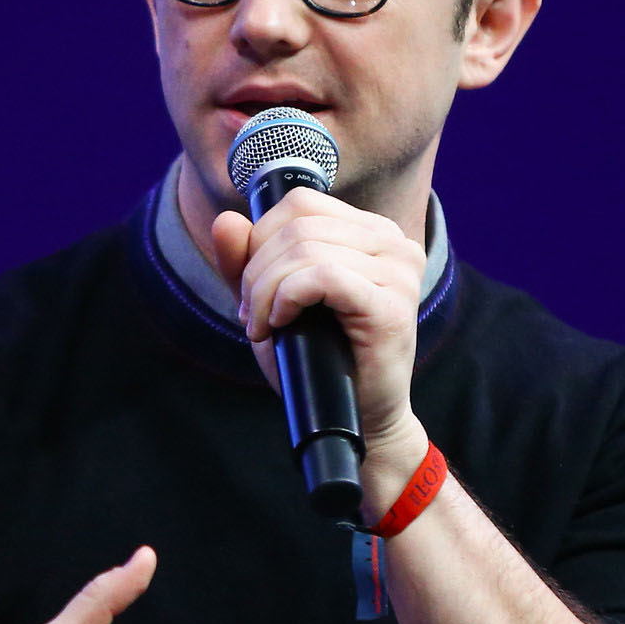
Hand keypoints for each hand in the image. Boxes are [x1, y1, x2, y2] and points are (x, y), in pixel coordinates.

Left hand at [210, 189, 425, 458]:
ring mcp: (399, 271)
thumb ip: (247, 262)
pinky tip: (281, 323)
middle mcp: (394, 242)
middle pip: (299, 225)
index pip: (302, 202)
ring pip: (306, 249)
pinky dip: (287, 297)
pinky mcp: (391, 305)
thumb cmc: (319, 362)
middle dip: (258, 270)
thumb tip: (225, 219)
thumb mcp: (273, 303)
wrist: (361, 420)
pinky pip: (323, 276)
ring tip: (263, 325)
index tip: (253, 288)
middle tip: (252, 315)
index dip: (261, 238)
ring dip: (267, 289)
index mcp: (372, 232)